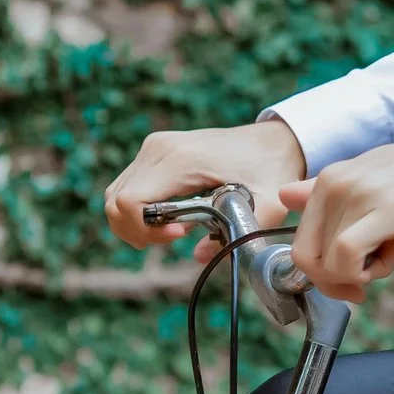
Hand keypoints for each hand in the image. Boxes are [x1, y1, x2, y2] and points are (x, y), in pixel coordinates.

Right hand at [103, 119, 306, 251]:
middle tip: (176, 238)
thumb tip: (200, 255)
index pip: (130, 201)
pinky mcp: (156, 150)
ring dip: (136, 222)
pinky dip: (139, 209)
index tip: (179, 236)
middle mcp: (160, 148)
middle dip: (138, 231)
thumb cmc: (272, 170)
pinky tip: (171, 218)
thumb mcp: (269, 206)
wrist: (277, 139)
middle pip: (116, 201)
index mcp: (181, 159)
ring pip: (116, 195)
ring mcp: (154, 146)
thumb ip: (239, 234)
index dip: (145, 229)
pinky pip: (128, 186)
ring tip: (175, 230)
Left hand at [281, 123, 393, 301]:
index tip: (347, 282)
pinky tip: (391, 257)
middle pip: (307, 258)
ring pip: (329, 262)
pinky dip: (365, 272)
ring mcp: (360, 194)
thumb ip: (327, 189)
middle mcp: (337, 183)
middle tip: (362, 286)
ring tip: (390, 255)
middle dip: (333, 284)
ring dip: (360, 275)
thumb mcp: (372, 176)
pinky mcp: (388, 209)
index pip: (300, 243)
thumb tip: (286, 194)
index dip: (319, 274)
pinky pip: (348, 257)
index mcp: (330, 178)